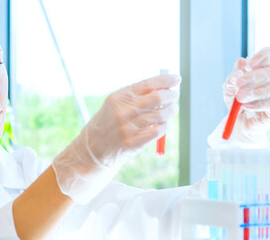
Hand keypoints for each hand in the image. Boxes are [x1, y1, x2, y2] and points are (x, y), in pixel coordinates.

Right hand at [53, 74, 180, 202]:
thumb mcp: (116, 104)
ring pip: (161, 114)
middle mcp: (123, 110)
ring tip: (170, 111)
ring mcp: (128, 127)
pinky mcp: (134, 142)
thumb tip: (165, 87)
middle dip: (171, 95)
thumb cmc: (109, 123)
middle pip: (158, 97)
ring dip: (170, 111)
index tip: (176, 79)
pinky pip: (158, 131)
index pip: (148, 84)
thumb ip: (137, 96)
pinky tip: (160, 125)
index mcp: (119, 97)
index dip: (165, 80)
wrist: (93, 148)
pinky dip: (163, 126)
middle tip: (175, 96)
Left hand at [208, 47, 269, 147]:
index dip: (263, 56)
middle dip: (252, 77)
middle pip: (269, 72)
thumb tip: (240, 63)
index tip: (249, 64)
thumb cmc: (236, 101)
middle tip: (239, 84)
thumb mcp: (229, 87)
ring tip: (240, 98)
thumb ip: (233, 76)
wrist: (239, 122)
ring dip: (253, 92)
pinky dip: (256, 104)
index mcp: (261, 68)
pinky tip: (246, 106)